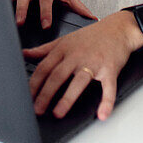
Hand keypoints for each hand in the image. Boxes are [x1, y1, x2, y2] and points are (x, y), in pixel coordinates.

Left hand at [24, 11, 142, 120]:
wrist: (119, 28)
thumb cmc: (91, 36)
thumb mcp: (65, 39)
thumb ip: (44, 49)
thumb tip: (24, 54)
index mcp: (64, 48)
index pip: (45, 67)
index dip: (34, 83)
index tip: (26, 97)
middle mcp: (77, 54)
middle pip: (58, 75)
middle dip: (45, 93)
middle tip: (37, 110)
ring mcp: (94, 62)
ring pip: (78, 80)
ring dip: (68, 98)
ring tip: (58, 113)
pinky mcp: (110, 68)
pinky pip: (108, 87)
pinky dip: (106, 101)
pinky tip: (102, 114)